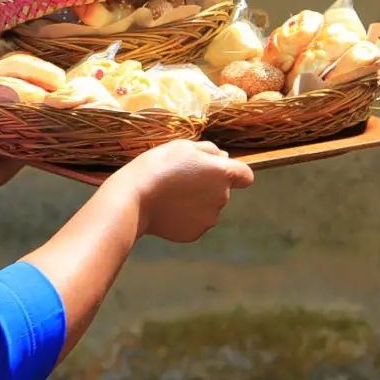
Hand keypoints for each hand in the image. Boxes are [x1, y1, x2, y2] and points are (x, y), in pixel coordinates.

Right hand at [118, 140, 254, 242]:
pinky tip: (168, 208)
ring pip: (208, 207)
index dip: (233, 172)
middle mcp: (223, 198)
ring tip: (170, 194)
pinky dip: (185, 216)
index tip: (213, 170)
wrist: (134, 199)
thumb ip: (210, 150)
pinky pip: (195, 221)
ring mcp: (210, 218)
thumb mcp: (183, 146)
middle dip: (207, 184)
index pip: (245, 175)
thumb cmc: (158, 166)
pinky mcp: (195, 233)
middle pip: (223, 190)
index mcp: (223, 173)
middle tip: (180, 178)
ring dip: (196, 201)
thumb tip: (224, 157)